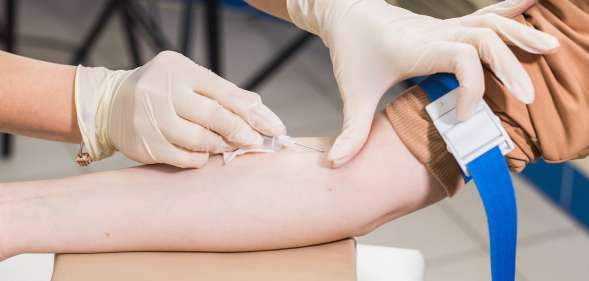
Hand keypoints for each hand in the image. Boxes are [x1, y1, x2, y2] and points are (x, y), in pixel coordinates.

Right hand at [75, 51, 285, 167]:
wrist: (111, 104)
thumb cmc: (161, 89)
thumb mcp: (188, 78)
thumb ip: (221, 91)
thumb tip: (257, 106)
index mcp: (180, 71)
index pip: (225, 93)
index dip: (253, 112)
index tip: (274, 127)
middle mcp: (164, 92)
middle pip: (214, 116)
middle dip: (241, 131)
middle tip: (257, 142)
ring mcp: (152, 120)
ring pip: (200, 141)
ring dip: (222, 146)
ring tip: (229, 145)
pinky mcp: (146, 145)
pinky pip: (184, 159)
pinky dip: (201, 159)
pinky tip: (205, 153)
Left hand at [287, 0, 557, 166]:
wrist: (347, 12)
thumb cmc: (352, 50)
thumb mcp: (352, 92)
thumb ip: (351, 130)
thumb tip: (335, 165)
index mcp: (416, 49)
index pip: (461, 56)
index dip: (472, 85)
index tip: (464, 117)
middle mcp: (435, 33)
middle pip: (484, 38)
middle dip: (509, 66)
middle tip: (528, 98)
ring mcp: (443, 26)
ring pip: (489, 22)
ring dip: (519, 34)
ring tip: (551, 48)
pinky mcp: (446, 25)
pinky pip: (485, 15)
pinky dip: (510, 11)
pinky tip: (534, 4)